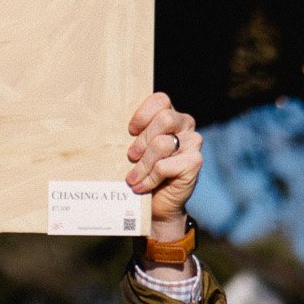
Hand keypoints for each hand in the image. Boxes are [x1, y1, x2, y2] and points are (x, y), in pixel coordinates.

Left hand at [125, 92, 202, 235]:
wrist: (157, 203)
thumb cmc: (143, 171)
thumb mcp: (135, 148)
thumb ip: (132, 135)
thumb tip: (108, 125)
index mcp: (170, 115)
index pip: (160, 100)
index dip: (143, 114)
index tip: (130, 131)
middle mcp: (185, 125)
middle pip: (164, 119)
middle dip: (142, 140)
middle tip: (131, 156)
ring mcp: (193, 142)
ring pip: (162, 144)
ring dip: (143, 164)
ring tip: (132, 178)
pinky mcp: (195, 162)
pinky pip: (165, 166)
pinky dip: (150, 178)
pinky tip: (142, 186)